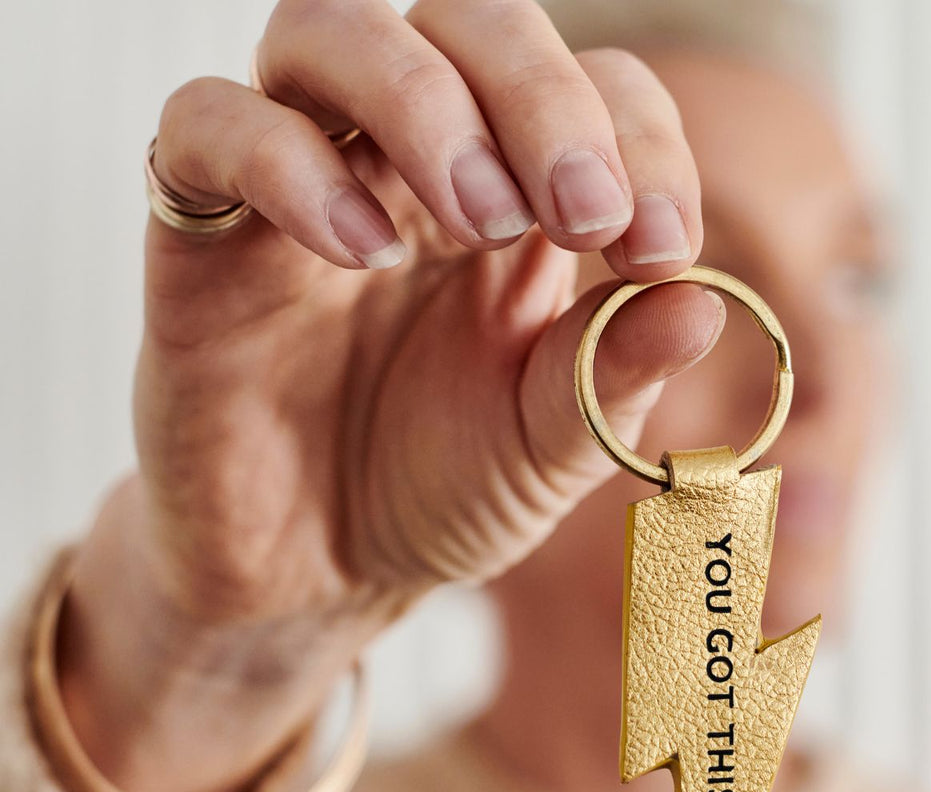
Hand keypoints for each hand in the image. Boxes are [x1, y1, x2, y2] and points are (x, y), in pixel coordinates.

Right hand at [59, 0, 723, 791]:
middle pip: (469, 21)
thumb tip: (705, 301)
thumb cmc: (441, 495)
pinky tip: (361, 251)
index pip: (593, 87)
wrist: (324, 575)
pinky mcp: (204, 234)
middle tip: (583, 214)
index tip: (660, 247)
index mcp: (521, 204)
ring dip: (426, 103)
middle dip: (544, 99)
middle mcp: (413, 166)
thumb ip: (614, 374)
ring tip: (481, 222)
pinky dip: (287, 163)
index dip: (638, 140)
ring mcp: (304, 183)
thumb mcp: (552, 447)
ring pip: (332, 31)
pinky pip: (208, 127)